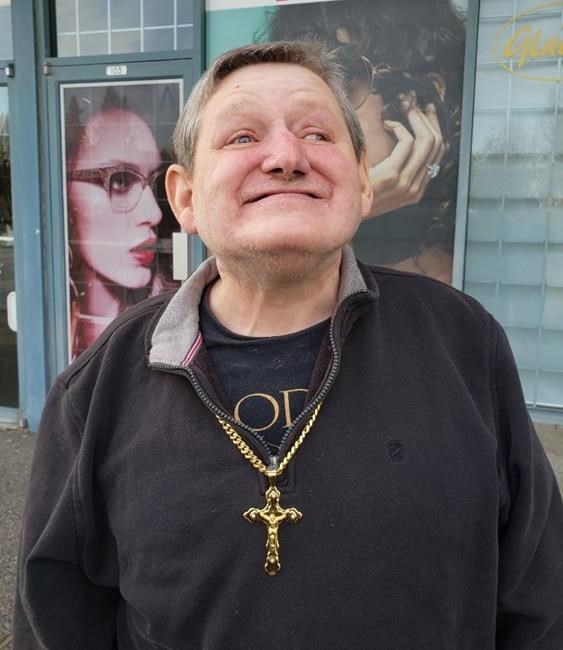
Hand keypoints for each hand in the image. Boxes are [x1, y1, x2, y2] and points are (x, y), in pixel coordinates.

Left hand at [364, 100, 444, 219]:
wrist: (343, 211)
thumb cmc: (358, 192)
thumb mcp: (382, 184)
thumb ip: (397, 168)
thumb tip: (407, 140)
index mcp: (416, 190)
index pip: (437, 153)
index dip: (434, 128)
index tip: (425, 112)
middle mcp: (415, 188)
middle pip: (436, 144)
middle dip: (427, 119)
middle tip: (414, 105)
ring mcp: (405, 183)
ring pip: (426, 140)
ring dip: (416, 118)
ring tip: (404, 108)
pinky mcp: (392, 175)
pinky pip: (407, 142)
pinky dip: (400, 127)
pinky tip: (387, 124)